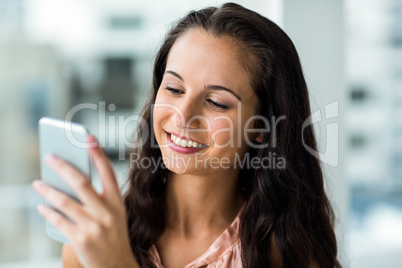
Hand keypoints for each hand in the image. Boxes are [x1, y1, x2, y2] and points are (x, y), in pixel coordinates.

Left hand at [33, 135, 137, 267]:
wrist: (118, 266)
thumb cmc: (113, 236)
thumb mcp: (114, 214)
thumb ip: (97, 199)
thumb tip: (70, 182)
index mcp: (117, 202)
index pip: (107, 171)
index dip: (97, 152)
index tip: (87, 136)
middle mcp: (107, 211)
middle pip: (81, 182)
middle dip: (63, 167)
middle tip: (50, 156)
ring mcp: (94, 226)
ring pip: (66, 201)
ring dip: (48, 190)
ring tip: (37, 183)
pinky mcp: (81, 239)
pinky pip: (59, 221)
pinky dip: (48, 212)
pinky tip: (41, 207)